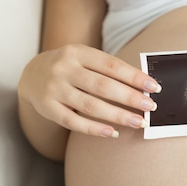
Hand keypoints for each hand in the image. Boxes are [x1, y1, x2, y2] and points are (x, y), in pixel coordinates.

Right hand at [19, 43, 160, 136]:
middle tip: (151, 107)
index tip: (154, 87)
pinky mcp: (48, 108)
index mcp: (78, 52)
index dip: (135, 77)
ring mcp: (54, 89)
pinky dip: (94, 129)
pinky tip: (112, 132)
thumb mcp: (85, 58)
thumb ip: (109, 69)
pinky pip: (73, 122)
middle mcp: (64, 69)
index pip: (112, 65)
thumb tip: (143, 86)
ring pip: (90, 106)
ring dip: (118, 115)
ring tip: (138, 122)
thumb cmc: (70, 67)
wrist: (32, 74)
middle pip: (103, 86)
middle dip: (130, 98)